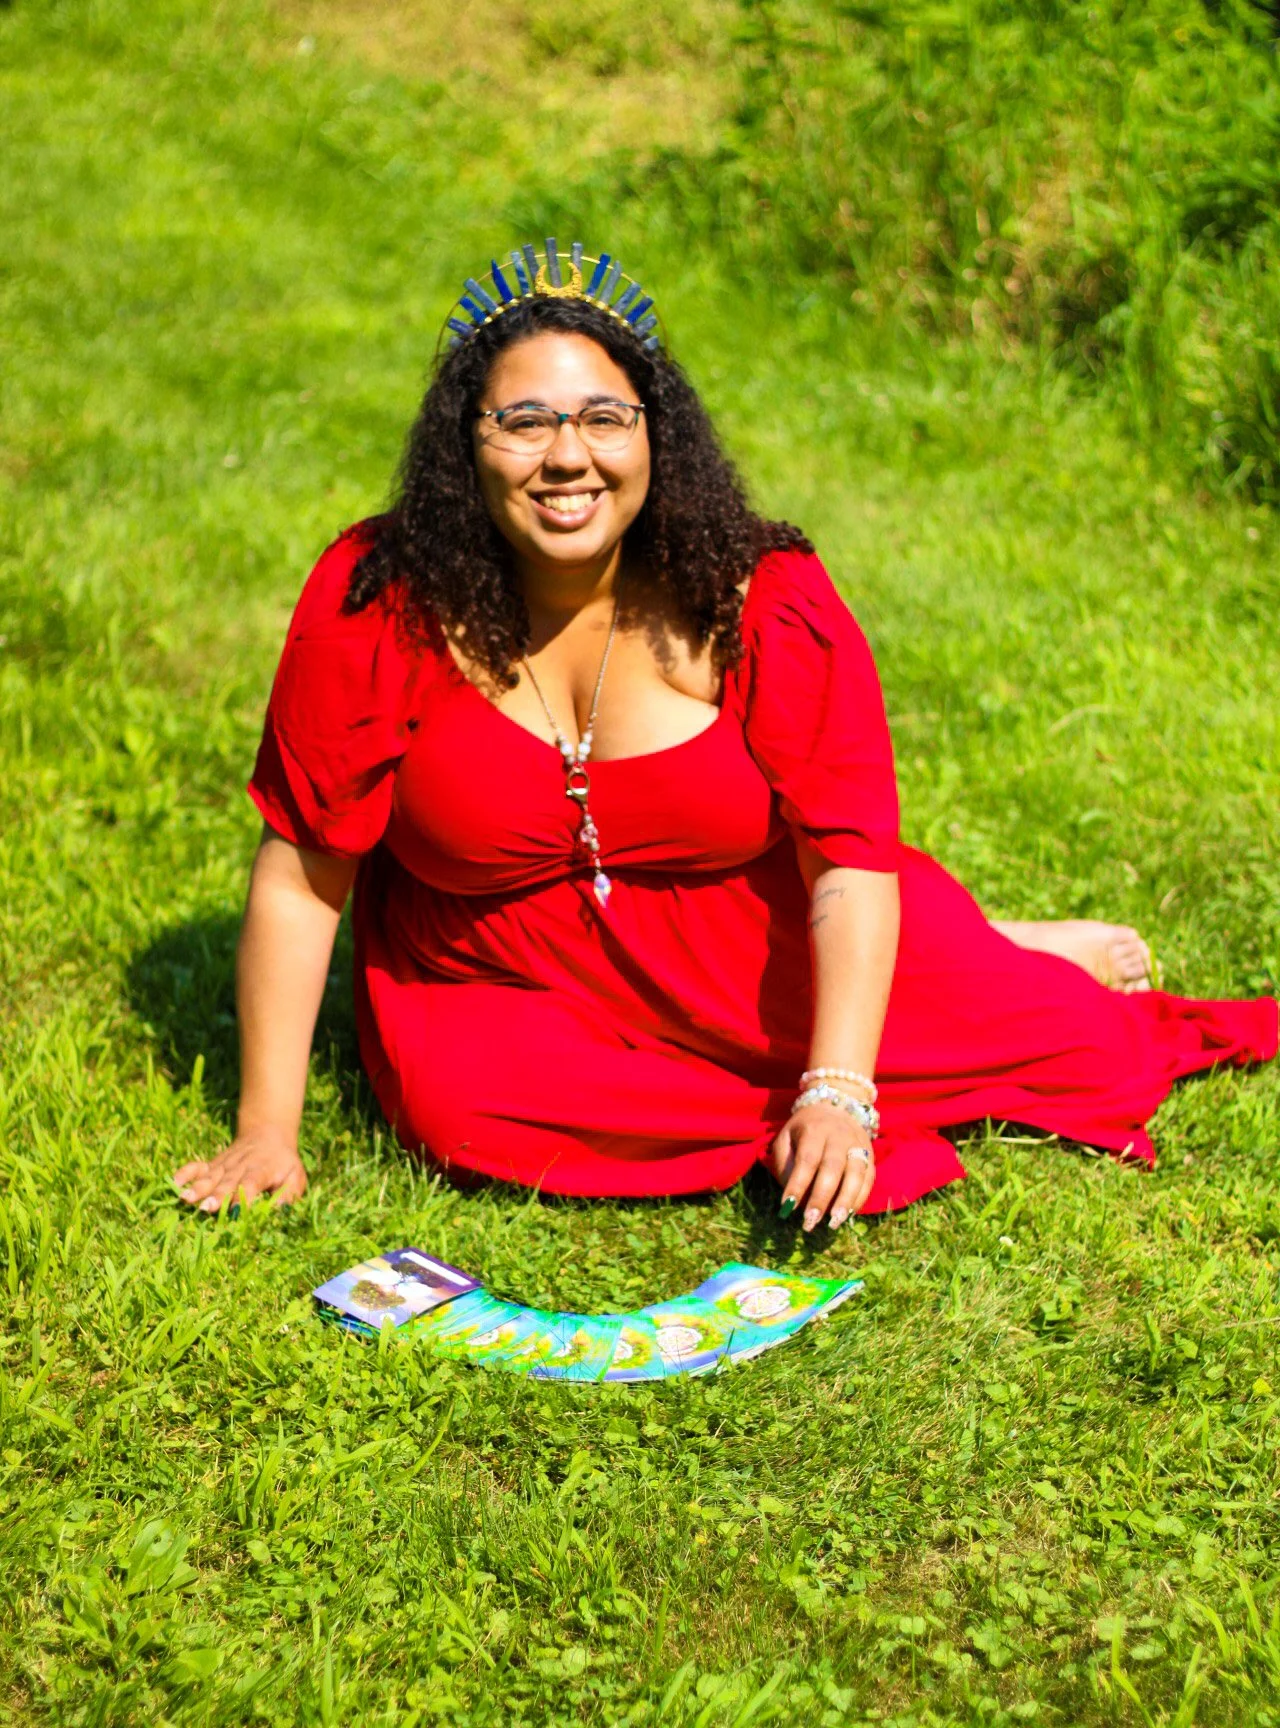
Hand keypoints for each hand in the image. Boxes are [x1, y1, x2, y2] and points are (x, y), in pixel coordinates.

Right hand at [172, 1124, 307, 1214]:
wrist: (268, 1134)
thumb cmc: (283, 1163)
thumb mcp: (296, 1176)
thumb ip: (290, 1193)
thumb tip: (279, 1210)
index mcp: (262, 1170)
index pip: (252, 1183)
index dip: (244, 1197)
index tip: (236, 1211)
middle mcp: (241, 1166)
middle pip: (227, 1182)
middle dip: (216, 1196)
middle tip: (204, 1208)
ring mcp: (225, 1164)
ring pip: (211, 1176)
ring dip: (198, 1187)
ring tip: (185, 1198)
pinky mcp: (214, 1163)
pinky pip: (198, 1166)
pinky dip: (186, 1172)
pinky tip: (174, 1181)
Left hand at [769, 1104, 874, 1230]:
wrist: (836, 1107)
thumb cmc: (805, 1130)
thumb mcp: (786, 1137)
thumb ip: (785, 1164)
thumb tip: (791, 1195)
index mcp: (814, 1130)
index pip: (807, 1159)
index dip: (798, 1184)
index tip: (787, 1207)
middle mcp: (839, 1136)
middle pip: (832, 1168)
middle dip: (821, 1197)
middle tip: (810, 1221)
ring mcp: (858, 1145)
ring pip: (856, 1174)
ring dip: (845, 1201)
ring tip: (834, 1223)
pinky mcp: (870, 1154)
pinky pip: (868, 1178)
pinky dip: (859, 1198)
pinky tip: (848, 1214)